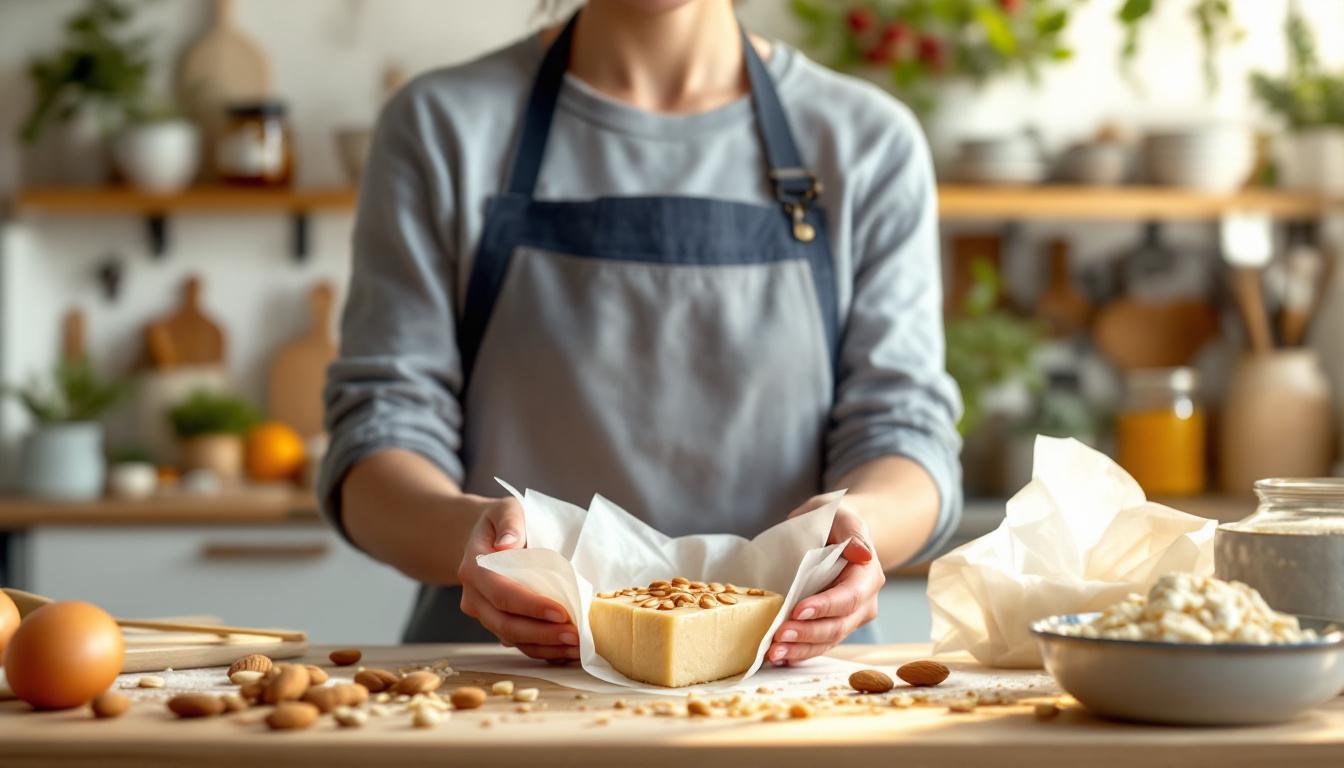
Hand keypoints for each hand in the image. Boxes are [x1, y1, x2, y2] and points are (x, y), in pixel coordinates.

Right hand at [457, 496, 579, 660]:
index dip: (531, 606)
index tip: (562, 612)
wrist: (485, 537)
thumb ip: (510, 523)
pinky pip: (518, 642)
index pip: (501, 592)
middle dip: (542, 633)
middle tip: (576, 636)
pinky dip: (543, 649)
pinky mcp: (498, 624)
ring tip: (578, 646)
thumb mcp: (506, 510)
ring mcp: (484, 614)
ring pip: (512, 638)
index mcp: (474, 568)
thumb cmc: (502, 522)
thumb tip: (507, 545)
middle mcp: (474, 596)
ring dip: (545, 646)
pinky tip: (567, 650)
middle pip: (505, 623)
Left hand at [767, 495, 883, 664]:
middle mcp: (864, 602)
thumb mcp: (841, 515)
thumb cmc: (835, 521)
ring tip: (773, 655)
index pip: (849, 597)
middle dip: (808, 634)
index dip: (825, 606)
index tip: (798, 610)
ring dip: (801, 650)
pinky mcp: (834, 625)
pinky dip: (799, 653)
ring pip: (828, 640)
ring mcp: (850, 617)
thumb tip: (863, 553)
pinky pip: (819, 644)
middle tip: (778, 636)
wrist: (836, 532)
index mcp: (868, 575)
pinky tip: (779, 658)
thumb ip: (851, 532)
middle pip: (838, 625)